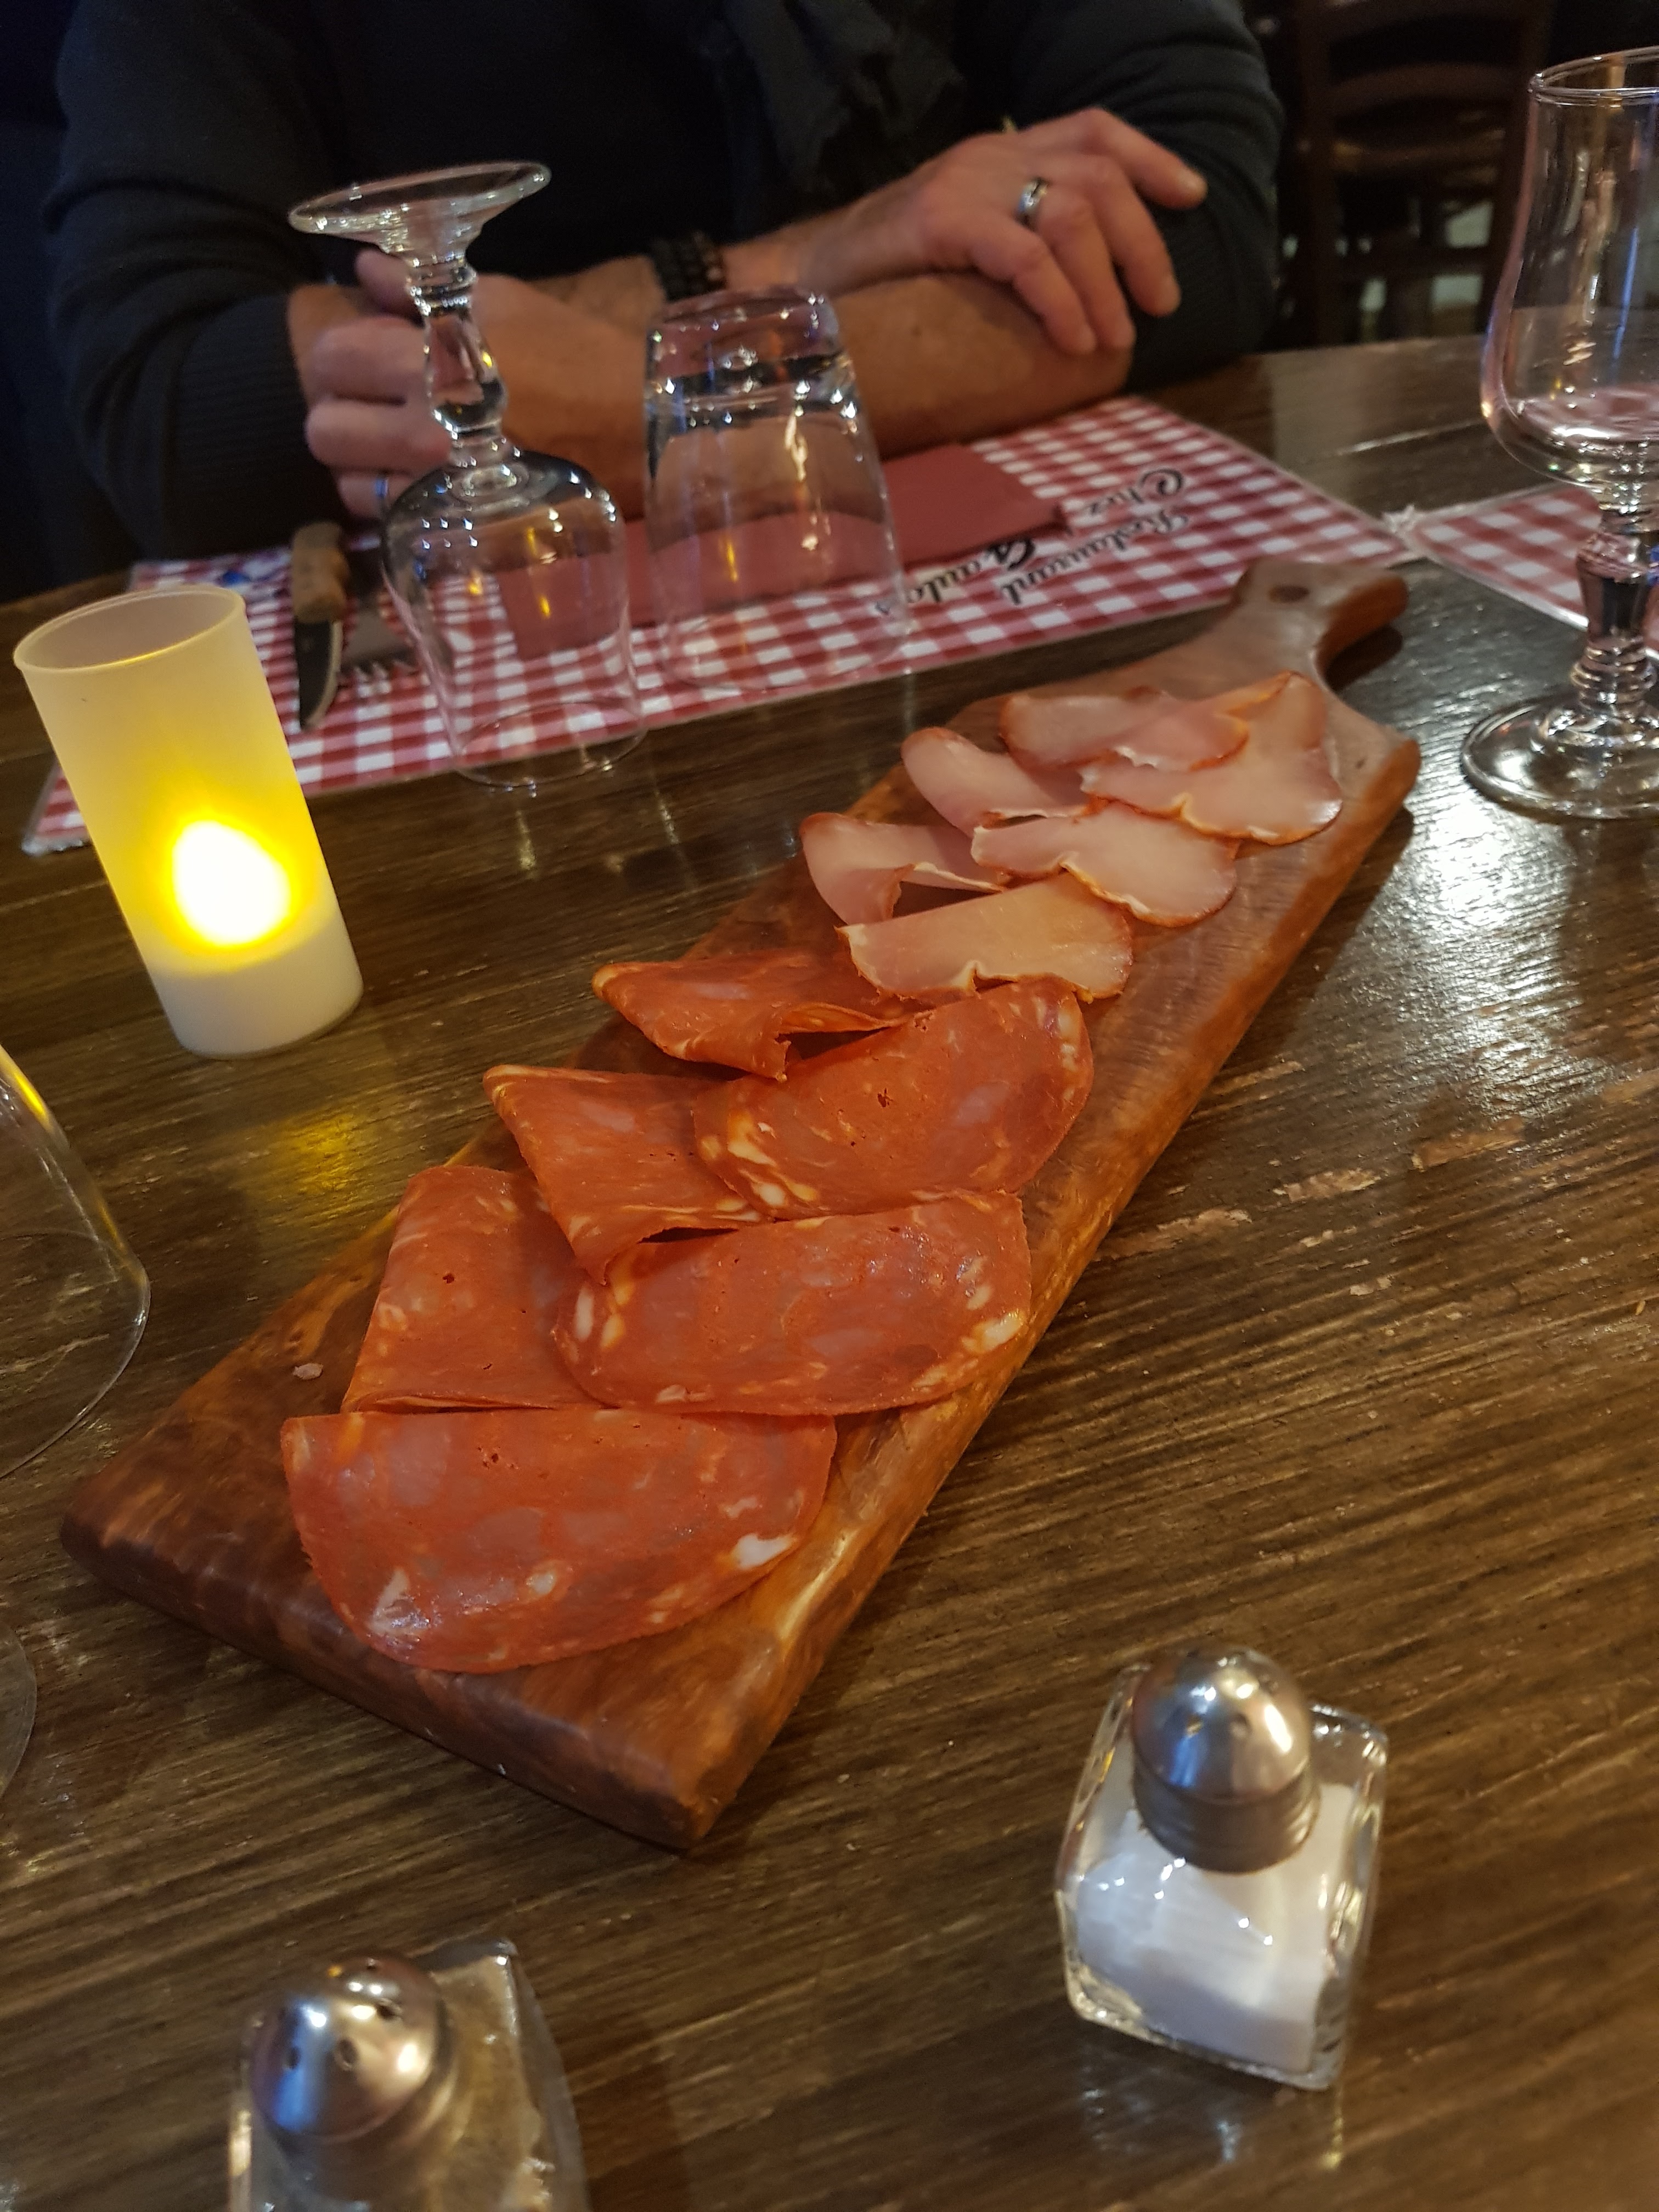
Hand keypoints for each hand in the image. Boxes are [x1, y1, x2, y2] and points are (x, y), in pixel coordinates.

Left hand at [296, 251, 648, 517]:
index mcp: (425, 365)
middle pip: (323, 431)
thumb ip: (419, 288)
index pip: (331, 359)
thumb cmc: (574, 356)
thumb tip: (366, 269)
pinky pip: (388, 520)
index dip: (342, 356)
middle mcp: (419, 434)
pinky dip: (393, 501)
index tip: (367, 357)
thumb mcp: (501, 301)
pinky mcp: (456, 528)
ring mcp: (435, 489)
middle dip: (342, 412)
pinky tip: (420, 482)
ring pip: (347, 484)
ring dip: (362, 464)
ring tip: (395, 448)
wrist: (639, 430)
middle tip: (374, 406)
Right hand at [729, 109, 1205, 356]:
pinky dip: (1060, 301)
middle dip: (1143, 242)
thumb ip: (1021, 238)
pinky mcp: (939, 223)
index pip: (1095, 131)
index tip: (1190, 199)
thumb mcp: (968, 240)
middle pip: (1099, 178)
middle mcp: (990, 155)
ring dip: (1107, 282)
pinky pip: (1023, 256)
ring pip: (1072, 215)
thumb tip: (1091, 284)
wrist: (806, 275)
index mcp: (1002, 150)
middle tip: (1159, 304)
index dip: (1151, 158)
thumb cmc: (890, 274)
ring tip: (1116, 337)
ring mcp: (965, 185)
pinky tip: (1073, 339)